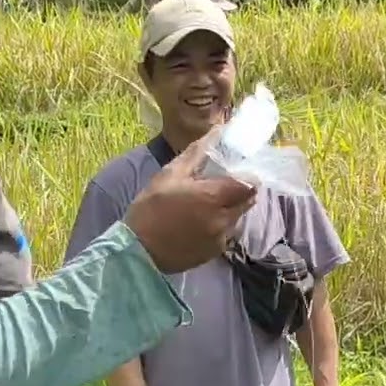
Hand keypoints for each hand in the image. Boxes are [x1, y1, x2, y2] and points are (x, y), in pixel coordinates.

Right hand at [125, 126, 258, 273]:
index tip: (238, 172)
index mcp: (213, 197)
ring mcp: (220, 239)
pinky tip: (199, 225)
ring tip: (206, 207)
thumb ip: (196, 154)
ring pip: (236, 219)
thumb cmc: (151, 208)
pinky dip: (219, 227)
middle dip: (239, 193)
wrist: (137, 250)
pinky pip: (225, 235)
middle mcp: (223, 219)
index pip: (247, 185)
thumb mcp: (169, 175)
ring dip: (229, 210)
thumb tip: (216, 132)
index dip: (247, 177)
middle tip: (223, 187)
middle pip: (246, 202)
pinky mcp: (214, 253)